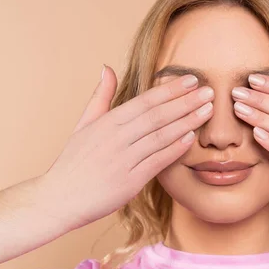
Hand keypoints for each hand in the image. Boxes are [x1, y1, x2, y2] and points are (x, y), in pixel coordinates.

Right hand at [41, 65, 213, 230]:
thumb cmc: (73, 162)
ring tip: (207, 111)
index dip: (170, 89)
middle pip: (157, 115)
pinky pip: (156, 162)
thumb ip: (100, 96)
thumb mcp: (83, 124)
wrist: (58, 199)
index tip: (191, 80)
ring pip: (160, 136)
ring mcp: (122, 159)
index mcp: (107, 122)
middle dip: (186, 102)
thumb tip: (107, 68)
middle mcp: (116, 138)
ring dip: (187, 122)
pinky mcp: (128, 181)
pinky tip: (191, 138)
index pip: (145, 101)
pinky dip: (174, 149)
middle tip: (210, 91)